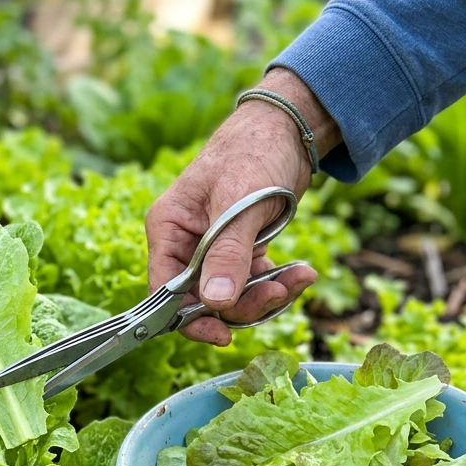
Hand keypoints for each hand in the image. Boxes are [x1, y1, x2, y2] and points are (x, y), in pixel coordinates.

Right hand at [145, 68, 339, 344]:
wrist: (288, 130)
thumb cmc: (254, 153)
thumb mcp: (240, 204)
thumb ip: (227, 253)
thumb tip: (215, 303)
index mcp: (168, 228)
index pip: (164, 291)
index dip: (189, 318)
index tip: (222, 334)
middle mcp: (184, 243)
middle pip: (202, 300)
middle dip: (243, 303)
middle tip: (281, 292)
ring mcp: (211, 249)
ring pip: (231, 297)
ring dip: (266, 294)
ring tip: (300, 277)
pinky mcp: (237, 251)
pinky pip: (251, 283)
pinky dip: (276, 283)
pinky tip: (300, 272)